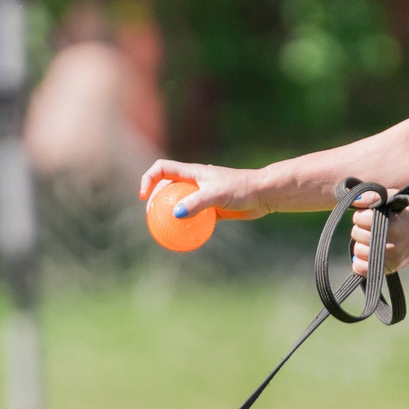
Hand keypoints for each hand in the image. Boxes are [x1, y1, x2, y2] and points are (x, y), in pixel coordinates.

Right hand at [137, 160, 265, 219]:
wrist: (263, 194)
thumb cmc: (241, 188)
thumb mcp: (217, 194)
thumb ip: (197, 202)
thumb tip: (175, 214)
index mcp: (192, 172)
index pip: (162, 169)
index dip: (148, 179)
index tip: (144, 197)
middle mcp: (195, 182)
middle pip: (167, 187)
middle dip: (155, 200)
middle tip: (151, 218)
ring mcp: (203, 195)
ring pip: (180, 204)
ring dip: (170, 215)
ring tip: (162, 231)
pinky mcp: (213, 208)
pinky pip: (195, 218)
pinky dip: (188, 226)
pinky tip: (185, 240)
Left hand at [353, 196, 408, 275]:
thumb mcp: (397, 198)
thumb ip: (374, 196)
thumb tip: (354, 200)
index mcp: (391, 224)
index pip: (359, 218)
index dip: (363, 214)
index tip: (372, 214)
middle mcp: (390, 243)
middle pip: (357, 234)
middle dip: (362, 227)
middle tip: (374, 226)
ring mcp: (391, 258)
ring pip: (358, 251)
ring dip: (362, 243)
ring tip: (374, 238)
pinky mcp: (391, 268)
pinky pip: (362, 269)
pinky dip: (361, 263)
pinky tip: (369, 253)